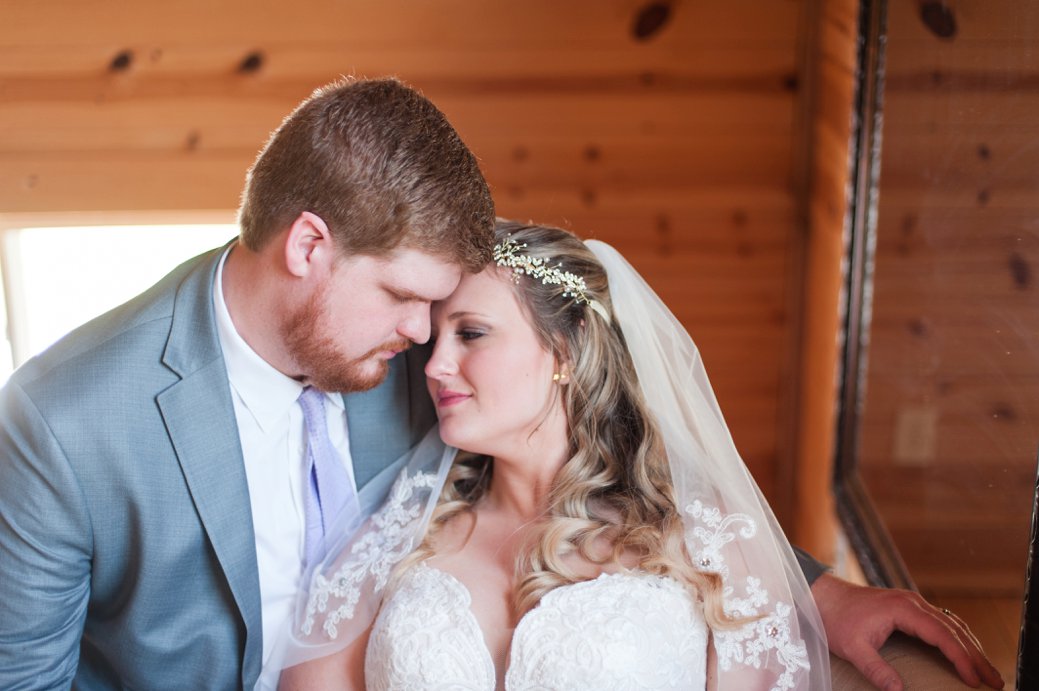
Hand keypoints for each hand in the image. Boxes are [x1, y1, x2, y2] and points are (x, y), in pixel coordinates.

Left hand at [811, 573, 1003, 689]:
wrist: (823, 595)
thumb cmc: (836, 619)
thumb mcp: (853, 648)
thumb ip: (876, 670)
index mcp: (903, 609)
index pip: (943, 634)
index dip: (961, 657)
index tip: (974, 679)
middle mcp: (912, 602)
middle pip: (954, 629)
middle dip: (976, 655)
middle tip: (995, 681)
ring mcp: (911, 603)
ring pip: (951, 624)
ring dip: (971, 646)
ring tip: (986, 672)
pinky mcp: (908, 607)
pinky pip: (941, 622)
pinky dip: (958, 637)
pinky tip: (965, 653)